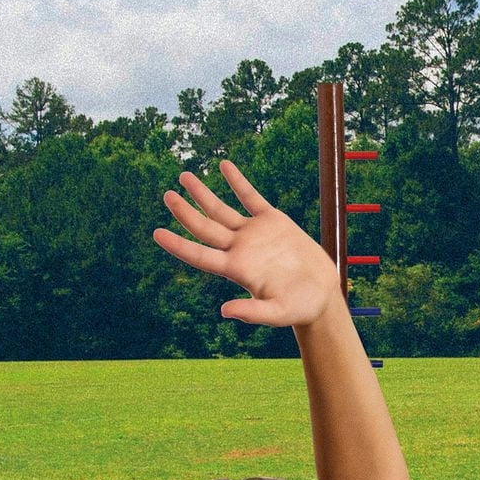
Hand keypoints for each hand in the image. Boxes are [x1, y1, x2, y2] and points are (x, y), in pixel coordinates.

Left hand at [154, 159, 342, 326]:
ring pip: (221, 210)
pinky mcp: (272, 221)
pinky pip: (251, 197)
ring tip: (184, 176)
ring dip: (202, 194)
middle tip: (167, 195)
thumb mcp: (277, 313)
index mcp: (237, 269)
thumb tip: (224, 311)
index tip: (157, 233)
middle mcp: (240, 249)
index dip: (178, 245)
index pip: (200, 256)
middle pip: (205, 228)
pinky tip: (224, 166)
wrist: (321, 294)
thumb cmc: (299, 308)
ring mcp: (254, 233)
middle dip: (185, 212)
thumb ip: (252, 312)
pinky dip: (238, 181)